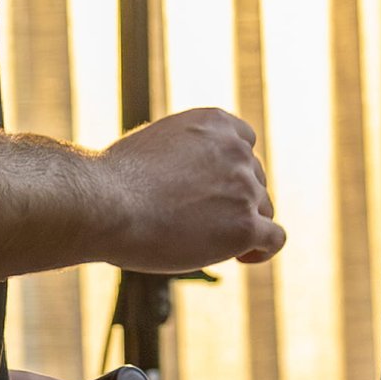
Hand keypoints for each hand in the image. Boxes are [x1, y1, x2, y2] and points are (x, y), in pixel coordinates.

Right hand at [98, 108, 284, 270]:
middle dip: (233, 201)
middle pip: (255, 181)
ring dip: (242, 226)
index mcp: (216, 123)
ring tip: (204, 241)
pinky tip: (242, 256)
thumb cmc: (115, 180)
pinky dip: (262, 249)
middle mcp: (237, 150)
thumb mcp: (154, 144)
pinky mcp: (245, 226)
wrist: (105, 203)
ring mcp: (244, 188)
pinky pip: (274, 239)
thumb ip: (185, 154)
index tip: (212, 189)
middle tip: (195, 221)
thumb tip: (194, 178)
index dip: (231, 170)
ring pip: (263, 211)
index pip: (245, 144)